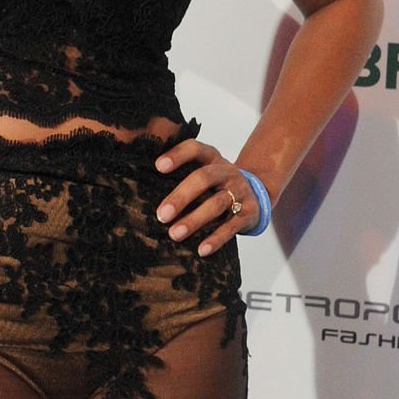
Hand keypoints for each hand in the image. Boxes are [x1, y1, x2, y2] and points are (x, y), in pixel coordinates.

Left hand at [153, 136, 263, 253]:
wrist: (256, 194)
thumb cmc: (217, 185)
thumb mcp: (204, 173)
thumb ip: (181, 176)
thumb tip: (142, 190)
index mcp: (212, 158)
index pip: (195, 149)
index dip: (178, 155)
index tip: (159, 167)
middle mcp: (227, 171)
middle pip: (204, 178)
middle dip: (181, 197)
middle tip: (162, 215)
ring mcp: (239, 191)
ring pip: (217, 204)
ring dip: (194, 220)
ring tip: (175, 234)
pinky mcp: (248, 212)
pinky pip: (231, 226)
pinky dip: (216, 239)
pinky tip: (201, 250)